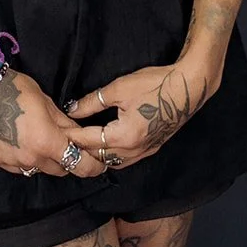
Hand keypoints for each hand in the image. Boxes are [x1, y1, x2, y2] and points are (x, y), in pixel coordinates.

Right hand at [0, 68, 107, 180]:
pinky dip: (26, 159)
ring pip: (39, 170)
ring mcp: (12, 162)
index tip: (99, 164)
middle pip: (60, 170)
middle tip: (68, 145)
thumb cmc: (17, 89)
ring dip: (46, 161)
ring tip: (42, 142)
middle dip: (68, 160)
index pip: (78, 164)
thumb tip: (79, 135)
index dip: (92, 167)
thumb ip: (65, 124)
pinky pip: (19, 167)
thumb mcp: (47, 103)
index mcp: (47, 142)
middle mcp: (31, 158)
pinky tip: (23, 143)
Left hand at [64, 60, 217, 169]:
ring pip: (114, 162)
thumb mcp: (119, 89)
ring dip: (98, 156)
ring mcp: (145, 152)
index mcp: (124, 136)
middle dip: (82, 150)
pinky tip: (106, 146)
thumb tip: (72, 109)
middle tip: (66, 142)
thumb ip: (92, 102)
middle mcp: (134, 150)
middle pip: (100, 157)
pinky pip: (127, 160)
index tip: (58, 133)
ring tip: (83, 146)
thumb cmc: (154, 84)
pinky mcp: (153, 149)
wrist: (188, 88)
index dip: (73, 137)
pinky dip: (113, 156)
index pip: (90, 141)